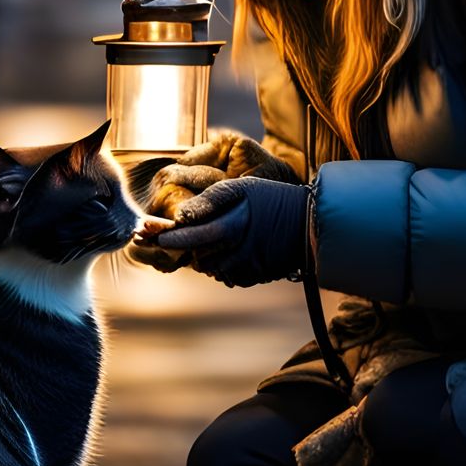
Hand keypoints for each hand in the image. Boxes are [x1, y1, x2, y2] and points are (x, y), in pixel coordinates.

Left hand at [153, 176, 308, 287]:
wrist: (311, 223)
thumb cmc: (273, 199)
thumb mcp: (243, 188)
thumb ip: (211, 199)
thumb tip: (182, 215)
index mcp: (233, 227)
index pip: (192, 237)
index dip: (170, 238)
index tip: (154, 236)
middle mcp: (238, 252)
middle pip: (199, 258)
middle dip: (186, 250)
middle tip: (171, 240)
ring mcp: (248, 268)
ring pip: (212, 269)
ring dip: (205, 258)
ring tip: (210, 242)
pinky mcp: (256, 277)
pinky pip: (229, 277)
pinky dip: (224, 267)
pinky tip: (230, 252)